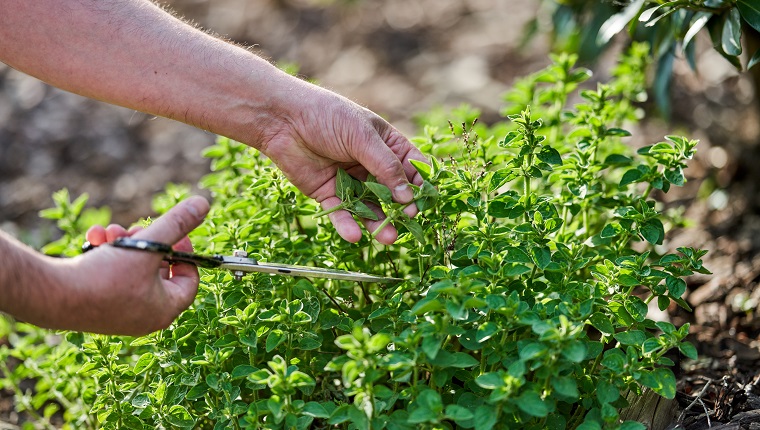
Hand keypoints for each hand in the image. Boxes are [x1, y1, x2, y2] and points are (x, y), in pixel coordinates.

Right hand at [50, 196, 208, 335]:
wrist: (50, 294)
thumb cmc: (104, 277)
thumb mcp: (149, 244)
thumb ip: (177, 223)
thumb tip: (202, 204)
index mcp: (164, 310)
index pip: (190, 278)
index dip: (185, 251)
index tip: (173, 233)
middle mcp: (145, 317)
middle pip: (159, 271)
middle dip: (148, 242)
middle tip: (136, 229)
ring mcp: (120, 314)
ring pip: (133, 269)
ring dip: (124, 244)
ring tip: (111, 232)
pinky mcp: (97, 306)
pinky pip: (112, 276)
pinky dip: (106, 255)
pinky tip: (95, 239)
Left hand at [256, 80, 428, 244]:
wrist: (283, 119)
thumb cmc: (327, 116)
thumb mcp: (362, 137)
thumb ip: (386, 167)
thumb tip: (407, 196)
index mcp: (385, 144)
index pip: (411, 166)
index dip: (420, 184)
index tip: (427, 202)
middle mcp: (369, 163)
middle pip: (391, 192)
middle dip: (401, 208)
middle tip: (408, 222)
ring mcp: (349, 179)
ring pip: (368, 207)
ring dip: (378, 222)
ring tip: (388, 237)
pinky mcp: (327, 193)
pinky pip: (341, 212)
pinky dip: (347, 225)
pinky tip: (356, 235)